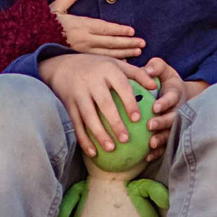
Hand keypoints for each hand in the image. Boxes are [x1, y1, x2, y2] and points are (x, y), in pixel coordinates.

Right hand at [38, 52, 152, 156]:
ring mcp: (79, 93)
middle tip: (126, 139)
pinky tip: (93, 152)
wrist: (62, 65)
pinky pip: (76, 124)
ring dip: (99, 134)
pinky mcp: (69, 105)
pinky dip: (83, 139)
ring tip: (111, 148)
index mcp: (107, 70)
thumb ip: (137, 73)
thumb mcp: (116, 64)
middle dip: (115, 122)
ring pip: (89, 116)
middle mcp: (92, 81)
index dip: (129, 102)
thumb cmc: (97, 66)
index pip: (121, 86)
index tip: (137, 118)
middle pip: (105, 104)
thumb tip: (154, 86)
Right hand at [48, 0, 142, 58]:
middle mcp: (83, 39)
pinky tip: (123, 63)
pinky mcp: (79, 60)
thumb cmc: (42, 24)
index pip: (104, 28)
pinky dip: (112, 62)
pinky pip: (99, 62)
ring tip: (137, 52)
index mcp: (79, 25)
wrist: (29, 42)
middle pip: (110, 42)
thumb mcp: (57, 7)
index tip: (132, 31)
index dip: (119, 30)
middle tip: (142, 43)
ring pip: (107, 53)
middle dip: (127, 43)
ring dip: (124, 53)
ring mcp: (81, 52)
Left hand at [136, 57, 195, 155]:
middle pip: (173, 118)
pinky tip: (147, 157)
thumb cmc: (166, 81)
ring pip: (171, 134)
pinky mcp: (171, 135)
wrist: (180, 96)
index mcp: (175, 94)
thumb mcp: (163, 70)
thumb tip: (147, 69)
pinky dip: (158, 152)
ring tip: (151, 144)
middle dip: (162, 122)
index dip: (164, 103)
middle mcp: (178, 110)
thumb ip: (156, 66)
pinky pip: (166, 145)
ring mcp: (175, 124)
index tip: (155, 107)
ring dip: (162, 139)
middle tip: (150, 125)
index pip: (171, 98)